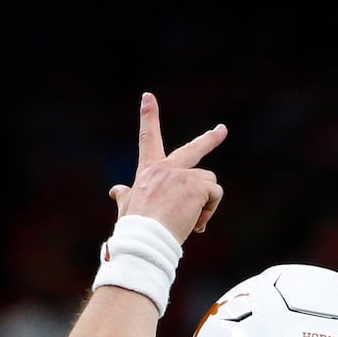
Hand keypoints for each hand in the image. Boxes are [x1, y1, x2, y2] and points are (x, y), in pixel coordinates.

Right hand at [107, 92, 227, 242]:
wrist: (145, 240)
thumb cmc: (135, 228)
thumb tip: (115, 190)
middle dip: (210, 139)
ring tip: (189, 221)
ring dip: (206, 203)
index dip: (148, 116)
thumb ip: (125, 196)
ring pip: (209, 183)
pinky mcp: (196, 185)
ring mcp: (182, 175)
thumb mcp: (127, 207)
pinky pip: (215, 194)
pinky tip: (195, 223)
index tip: (148, 96)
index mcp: (149, 171)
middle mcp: (166, 168)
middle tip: (222, 130)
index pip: (149, 138)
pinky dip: (210, 210)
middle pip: (192, 149)